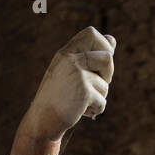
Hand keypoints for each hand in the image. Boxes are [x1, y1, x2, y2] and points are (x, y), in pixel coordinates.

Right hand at [23, 26, 115, 141]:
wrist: (42, 120)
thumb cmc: (59, 97)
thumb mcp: (72, 72)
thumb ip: (90, 57)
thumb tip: (113, 40)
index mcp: (66, 53)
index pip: (92, 34)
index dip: (104, 46)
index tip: (102, 62)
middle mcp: (70, 60)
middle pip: (107, 58)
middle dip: (108, 74)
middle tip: (97, 85)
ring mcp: (77, 74)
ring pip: (105, 84)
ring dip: (99, 96)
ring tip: (82, 102)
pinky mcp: (84, 91)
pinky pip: (102, 101)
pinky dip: (96, 109)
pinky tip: (82, 112)